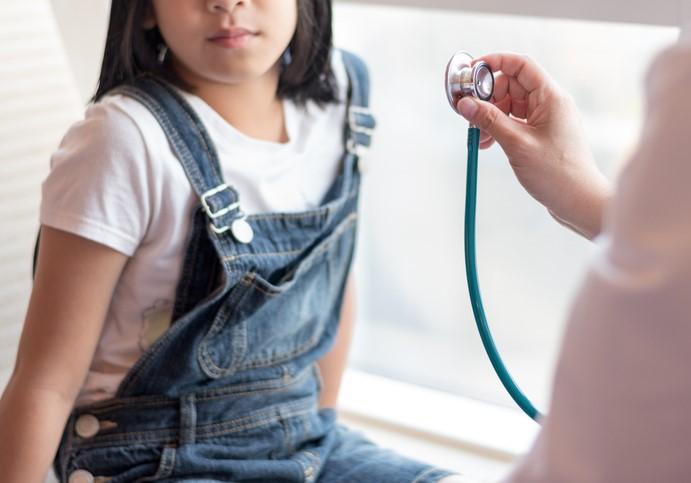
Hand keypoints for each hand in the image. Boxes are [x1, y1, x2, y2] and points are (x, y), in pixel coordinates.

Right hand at [456, 52, 610, 238]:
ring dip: (490, 117)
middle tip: (470, 116)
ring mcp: (546, 120)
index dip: (495, 63)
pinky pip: (514, 122)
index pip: (521, 65)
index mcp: (551, 98)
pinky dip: (498, 129)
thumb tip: (465, 104)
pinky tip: (487, 144)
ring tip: (479, 138)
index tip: (472, 71)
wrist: (578, 202)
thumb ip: (489, 120)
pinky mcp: (541, 135)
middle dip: (488, 98)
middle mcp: (550, 104)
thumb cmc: (557, 174)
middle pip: (512, 86)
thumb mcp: (517, 144)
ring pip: (510, 106)